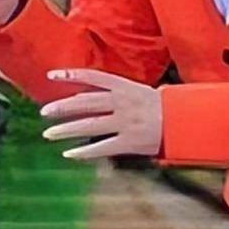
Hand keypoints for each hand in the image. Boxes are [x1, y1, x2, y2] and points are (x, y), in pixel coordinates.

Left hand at [40, 69, 162, 159]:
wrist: (185, 122)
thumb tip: (85, 97)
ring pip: (89, 126)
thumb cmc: (161, 106)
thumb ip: (114, 93)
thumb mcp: (138, 92)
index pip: (92, 77)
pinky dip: (84, 152)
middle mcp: (122, 102)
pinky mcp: (129, 141)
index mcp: (124, 86)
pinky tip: (69, 153)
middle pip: (85, 103)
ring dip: (66, 130)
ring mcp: (125, 122)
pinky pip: (102, 147)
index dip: (71, 75)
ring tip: (49, 134)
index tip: (52, 75)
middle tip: (44, 111)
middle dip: (62, 107)